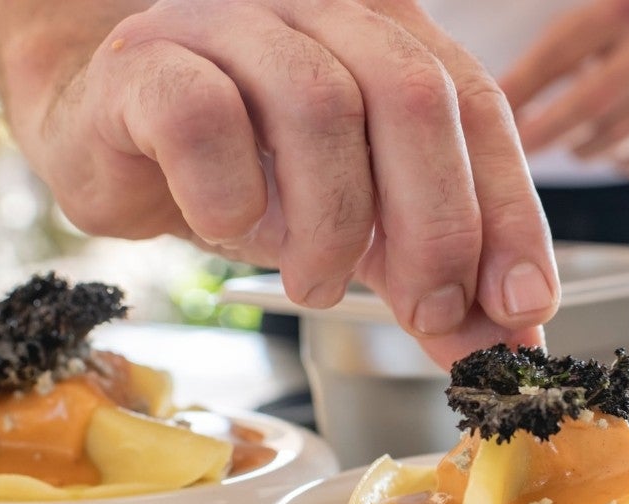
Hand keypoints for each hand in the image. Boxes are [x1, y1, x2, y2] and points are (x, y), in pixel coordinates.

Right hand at [10, 0, 557, 366]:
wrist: (106, 135)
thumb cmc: (237, 170)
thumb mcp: (349, 227)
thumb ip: (422, 278)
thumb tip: (502, 345)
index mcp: (383, 37)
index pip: (476, 108)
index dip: (507, 210)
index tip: (522, 302)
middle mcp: (316, 12)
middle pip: (412, 95)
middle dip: (436, 224)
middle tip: (429, 308)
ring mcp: (228, 25)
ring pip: (316, 103)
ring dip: (331, 223)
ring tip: (316, 285)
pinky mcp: (144, 63)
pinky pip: (202, 117)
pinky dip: (230, 193)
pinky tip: (230, 227)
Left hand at [500, 0, 628, 178]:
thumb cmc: (627, 28)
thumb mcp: (590, 25)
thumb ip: (546, 62)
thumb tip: (482, 112)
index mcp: (620, 12)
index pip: (557, 56)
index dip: (518, 94)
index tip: (490, 122)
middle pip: (591, 106)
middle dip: (547, 134)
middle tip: (518, 151)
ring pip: (616, 140)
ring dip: (581, 149)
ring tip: (567, 141)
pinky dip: (617, 161)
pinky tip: (608, 145)